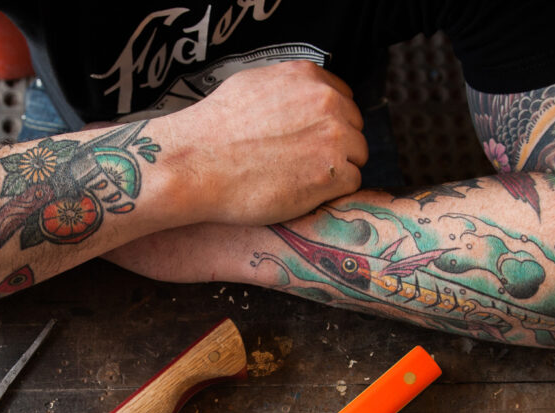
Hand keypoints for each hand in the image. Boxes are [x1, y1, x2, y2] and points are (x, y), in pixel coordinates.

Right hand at [156, 61, 367, 225]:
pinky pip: (351, 183)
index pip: (343, 99)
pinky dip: (332, 192)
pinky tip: (303, 193)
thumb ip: (289, 89)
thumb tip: (303, 98)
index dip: (329, 123)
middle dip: (335, 147)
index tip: (311, 140)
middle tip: (304, 164)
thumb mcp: (253, 85)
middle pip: (354, 129)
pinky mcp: (331, 174)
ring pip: (357, 157)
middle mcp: (327, 103)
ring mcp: (332, 138)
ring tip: (302, 180)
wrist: (197, 164)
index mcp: (309, 78)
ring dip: (336, 170)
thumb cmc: (215, 129)